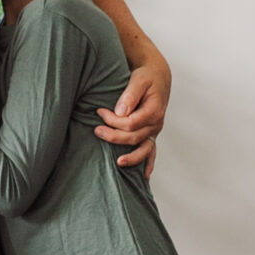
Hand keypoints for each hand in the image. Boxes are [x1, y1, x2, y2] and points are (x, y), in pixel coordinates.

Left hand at [95, 59, 168, 173]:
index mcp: (154, 111)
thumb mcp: (139, 79)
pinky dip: (149, 164)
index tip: (99, 112)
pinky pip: (152, 152)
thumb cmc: (146, 77)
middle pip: (134, 137)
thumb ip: (130, 94)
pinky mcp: (151, 134)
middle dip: (113, 136)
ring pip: (143, 149)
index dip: (113, 120)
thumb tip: (120, 111)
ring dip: (131, 158)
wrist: (158, 77)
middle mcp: (156, 124)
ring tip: (118, 163)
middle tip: (96, 130)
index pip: (130, 123)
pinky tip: (145, 176)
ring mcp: (154, 132)